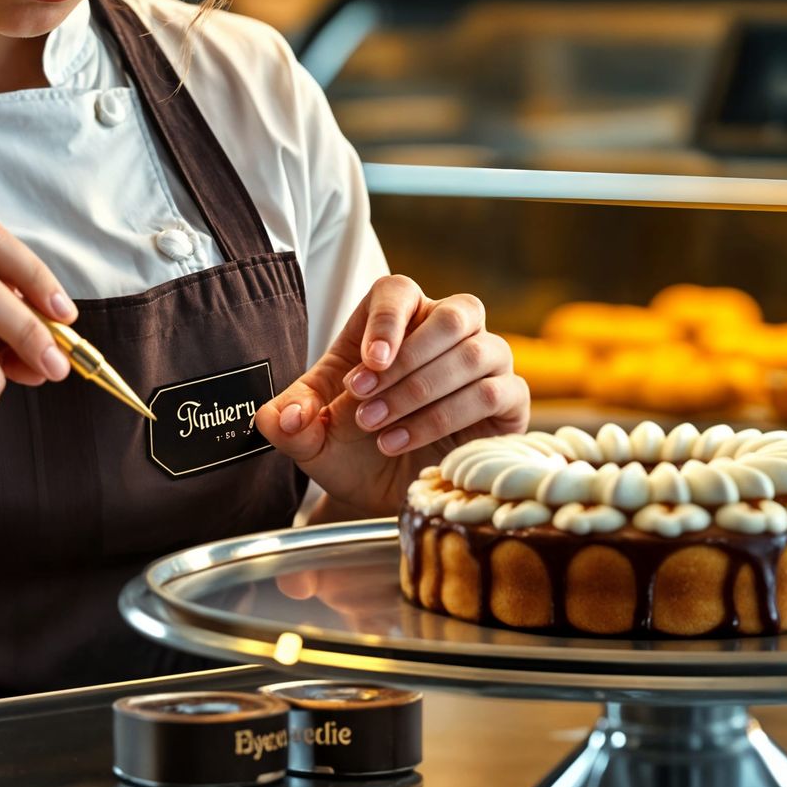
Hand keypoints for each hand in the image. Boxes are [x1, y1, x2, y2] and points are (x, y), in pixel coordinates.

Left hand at [254, 274, 528, 515]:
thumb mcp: (308, 435)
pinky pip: (499, 391)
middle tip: (365, 404)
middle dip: (409, 362)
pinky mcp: (507, 402)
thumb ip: (287, 420)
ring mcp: (481, 364)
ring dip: (425, 392)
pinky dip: (452, 415)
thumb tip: (279, 415)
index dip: (388, 320)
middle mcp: (442, 333)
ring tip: (380, 431)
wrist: (378, 495)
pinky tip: (408, 441)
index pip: (399, 292)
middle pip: (453, 313)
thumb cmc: (347, 448)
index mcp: (391, 323)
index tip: (368, 364)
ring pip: (479, 350)